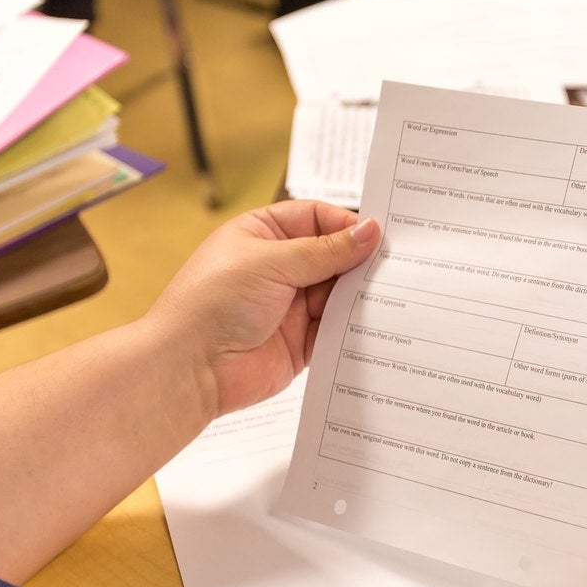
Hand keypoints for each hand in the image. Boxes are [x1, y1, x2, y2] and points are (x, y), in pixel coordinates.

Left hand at [149, 201, 380, 420]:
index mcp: (263, 234)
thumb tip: (369, 231)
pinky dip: (355, 327)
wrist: (189, 368)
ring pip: (339, 294)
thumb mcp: (272, 262)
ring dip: (360, 295)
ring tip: (393, 293)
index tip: (379, 234)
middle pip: (333, 256)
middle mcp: (278, 268)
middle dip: (359, 261)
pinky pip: (337, 330)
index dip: (347, 225)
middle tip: (398, 264)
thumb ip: (325, 250)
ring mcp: (289, 306)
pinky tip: (378, 323)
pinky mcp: (300, 342)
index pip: (316, 218)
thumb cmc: (213, 302)